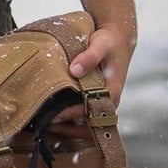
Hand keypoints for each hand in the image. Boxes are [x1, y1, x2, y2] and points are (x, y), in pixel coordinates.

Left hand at [48, 21, 135, 137]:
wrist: (118, 38)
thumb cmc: (109, 43)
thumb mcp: (100, 46)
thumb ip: (89, 57)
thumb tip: (74, 70)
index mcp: (112, 91)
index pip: (91, 110)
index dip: (72, 115)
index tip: (54, 116)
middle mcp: (109, 100)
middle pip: (92, 125)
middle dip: (71, 129)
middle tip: (48, 125)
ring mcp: (103, 100)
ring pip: (90, 123)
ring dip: (72, 127)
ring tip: (50, 125)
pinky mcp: (98, 97)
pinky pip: (88, 115)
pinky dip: (74, 119)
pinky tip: (58, 117)